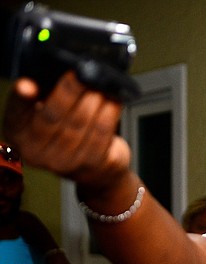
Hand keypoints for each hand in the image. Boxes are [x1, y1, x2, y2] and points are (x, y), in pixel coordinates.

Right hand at [3, 72, 129, 187]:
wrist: (94, 169)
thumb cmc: (66, 131)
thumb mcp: (44, 112)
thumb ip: (39, 95)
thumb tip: (31, 83)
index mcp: (18, 134)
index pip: (16, 112)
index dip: (21, 98)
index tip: (28, 85)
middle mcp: (36, 153)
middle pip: (53, 116)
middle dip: (70, 91)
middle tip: (83, 74)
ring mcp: (64, 162)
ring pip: (79, 124)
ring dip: (93, 101)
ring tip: (101, 86)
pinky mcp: (90, 165)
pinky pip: (101, 134)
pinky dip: (108, 114)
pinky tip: (112, 102)